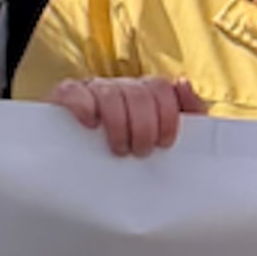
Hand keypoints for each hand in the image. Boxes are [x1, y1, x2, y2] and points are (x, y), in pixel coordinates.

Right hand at [49, 74, 200, 157]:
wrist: (91, 173)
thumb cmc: (137, 150)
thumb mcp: (169, 135)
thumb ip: (190, 110)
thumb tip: (183, 82)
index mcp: (146, 92)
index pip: (161, 88)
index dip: (167, 116)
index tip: (165, 144)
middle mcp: (121, 86)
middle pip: (137, 93)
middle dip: (144, 127)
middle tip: (140, 152)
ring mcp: (92, 88)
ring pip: (109, 93)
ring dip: (118, 124)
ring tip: (119, 149)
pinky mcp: (67, 96)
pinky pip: (73, 91)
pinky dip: (83, 105)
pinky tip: (90, 124)